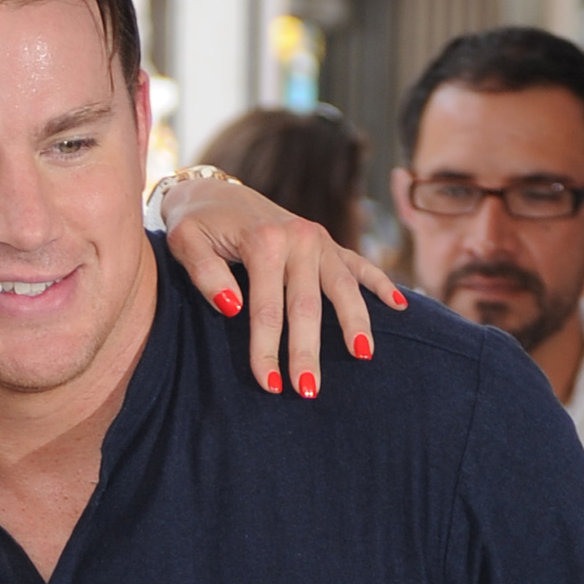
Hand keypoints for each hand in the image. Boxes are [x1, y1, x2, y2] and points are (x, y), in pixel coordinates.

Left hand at [161, 179, 405, 401]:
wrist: (211, 192)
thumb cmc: (195, 224)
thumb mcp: (184, 242)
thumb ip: (204, 273)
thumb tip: (232, 307)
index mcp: (263, 240)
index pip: (266, 308)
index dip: (267, 350)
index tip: (269, 386)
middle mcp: (298, 237)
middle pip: (307, 305)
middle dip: (308, 351)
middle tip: (309, 391)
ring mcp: (318, 239)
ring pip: (343, 287)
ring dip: (354, 322)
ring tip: (362, 356)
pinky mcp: (328, 243)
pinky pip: (359, 264)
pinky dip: (380, 283)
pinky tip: (399, 307)